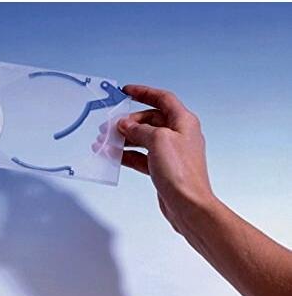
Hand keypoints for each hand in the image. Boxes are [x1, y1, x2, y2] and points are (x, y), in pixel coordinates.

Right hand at [116, 85, 215, 231]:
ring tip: (107, 142)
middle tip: (110, 127)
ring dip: (125, 139)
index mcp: (183, 121)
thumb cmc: (181, 172)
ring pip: (143, 138)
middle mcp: (178, 134)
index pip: (162, 98)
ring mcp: (171, 152)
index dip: (143, 92)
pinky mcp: (163, 168)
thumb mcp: (157, 140)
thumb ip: (138, 129)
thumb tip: (125, 125)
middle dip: (128, 122)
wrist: (188, 204)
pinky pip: (141, 156)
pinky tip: (114, 156)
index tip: (126, 91)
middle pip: (149, 120)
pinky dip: (128, 154)